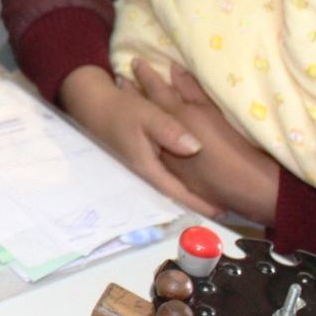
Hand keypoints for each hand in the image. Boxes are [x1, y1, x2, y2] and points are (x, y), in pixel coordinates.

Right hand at [60, 65, 217, 215]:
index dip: (200, 203)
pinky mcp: (141, 155)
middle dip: (198, 201)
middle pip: (175, 192)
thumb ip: (169, 131)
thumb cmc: (120, 109)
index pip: (177, 192)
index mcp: (147, 167)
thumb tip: (196, 147)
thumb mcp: (147, 115)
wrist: (91, 103)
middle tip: (224, 208)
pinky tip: (191, 174)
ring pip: (171, 182)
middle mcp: (145, 171)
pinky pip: (166, 171)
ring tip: (213, 195)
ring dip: (190, 190)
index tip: (222, 213)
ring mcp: (141, 164)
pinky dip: (181, 176)